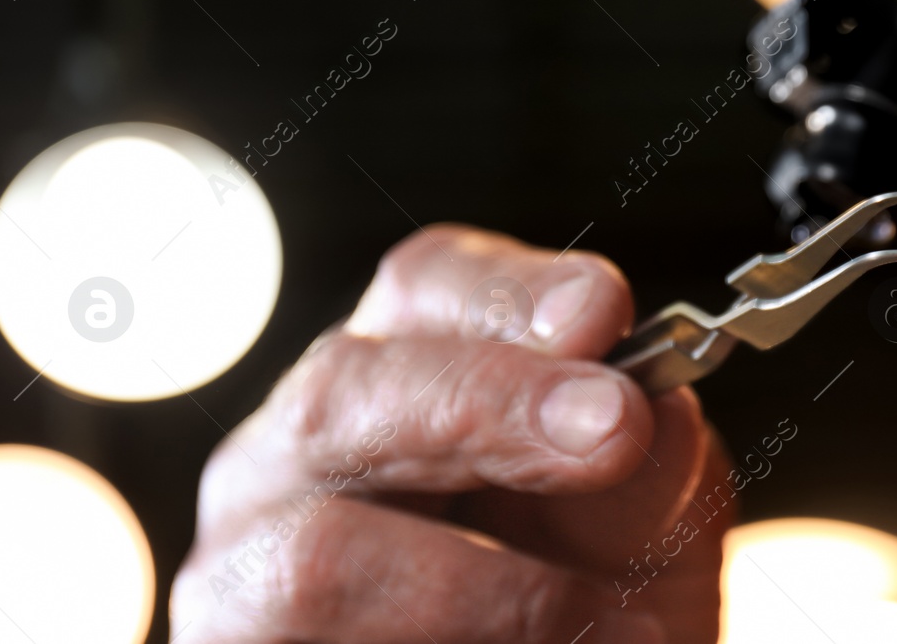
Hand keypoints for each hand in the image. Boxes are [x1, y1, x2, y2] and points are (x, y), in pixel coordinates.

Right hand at [170, 224, 730, 643]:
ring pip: (320, 558)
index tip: (602, 311)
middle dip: (490, 407)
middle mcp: (297, 449)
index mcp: (396, 367)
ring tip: (620, 625)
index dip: (512, 293)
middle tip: (616, 431)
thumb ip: (644, 471)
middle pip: (347, 390)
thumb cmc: (583, 594)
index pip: (428, 286)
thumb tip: (651, 408)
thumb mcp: (637, 526)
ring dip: (493, 594)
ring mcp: (245, 562)